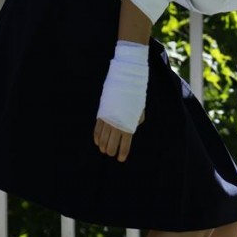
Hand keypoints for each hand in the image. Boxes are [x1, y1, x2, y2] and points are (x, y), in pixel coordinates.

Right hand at [95, 39, 149, 159]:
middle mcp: (117, 121)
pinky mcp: (101, 112)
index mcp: (129, 122)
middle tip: (112, 154)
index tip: (121, 159)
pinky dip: (96, 135)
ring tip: (104, 150)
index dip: (123, 152)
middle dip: (111, 150)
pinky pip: (97, 127)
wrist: (126, 78)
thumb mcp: (140, 107)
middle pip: (112, 142)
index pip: (125, 142)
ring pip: (103, 136)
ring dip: (103, 145)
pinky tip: (97, 141)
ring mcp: (108, 117)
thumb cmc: (136, 93)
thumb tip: (133, 126)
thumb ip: (136, 119)